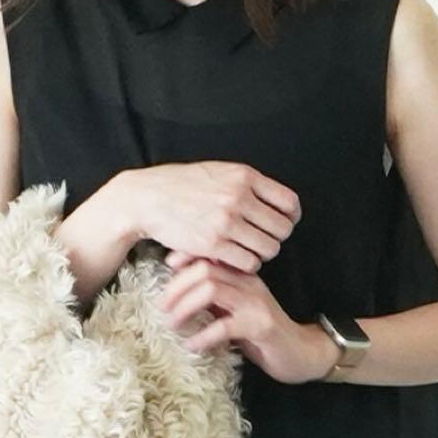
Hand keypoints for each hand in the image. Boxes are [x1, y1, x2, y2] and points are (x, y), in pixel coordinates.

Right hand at [116, 161, 300, 273]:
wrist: (147, 198)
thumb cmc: (181, 186)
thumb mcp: (218, 172)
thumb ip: (246, 184)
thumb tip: (275, 202)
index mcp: (244, 176)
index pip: (289, 203)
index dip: (290, 218)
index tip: (281, 224)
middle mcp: (238, 197)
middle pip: (282, 230)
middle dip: (274, 239)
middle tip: (259, 241)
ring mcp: (226, 221)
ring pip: (268, 249)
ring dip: (260, 254)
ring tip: (245, 250)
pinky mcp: (213, 244)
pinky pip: (248, 263)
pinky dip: (245, 265)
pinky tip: (233, 259)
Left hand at [158, 255, 341, 384]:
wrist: (301, 352)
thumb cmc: (261, 332)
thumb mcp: (234, 309)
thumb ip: (213, 297)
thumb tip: (178, 290)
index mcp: (243, 274)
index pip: (210, 254)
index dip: (185, 256)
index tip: (167, 267)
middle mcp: (249, 282)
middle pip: (205, 269)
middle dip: (177, 286)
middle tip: (161, 307)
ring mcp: (255, 303)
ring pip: (211, 291)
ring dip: (185, 307)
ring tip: (172, 325)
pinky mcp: (260, 327)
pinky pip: (224, 327)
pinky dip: (203, 336)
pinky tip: (192, 346)